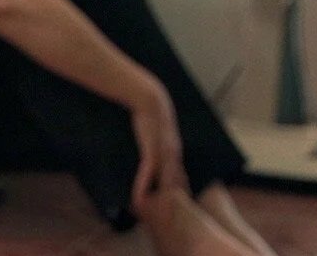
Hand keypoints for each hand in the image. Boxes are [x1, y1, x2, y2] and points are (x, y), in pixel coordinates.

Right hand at [127, 85, 188, 210]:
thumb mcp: (158, 128)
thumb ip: (157, 138)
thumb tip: (155, 143)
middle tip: (166, 215)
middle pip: (174, 183)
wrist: (151, 100)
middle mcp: (172, 155)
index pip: (178, 175)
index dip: (177, 189)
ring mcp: (163, 154)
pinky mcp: (151, 151)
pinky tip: (138, 196)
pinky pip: (148, 172)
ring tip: (149, 211)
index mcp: (174, 151)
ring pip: (162, 182)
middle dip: (170, 199)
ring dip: (156, 198)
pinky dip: (143, 185)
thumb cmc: (151, 111)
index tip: (175, 201)